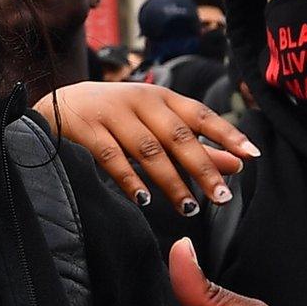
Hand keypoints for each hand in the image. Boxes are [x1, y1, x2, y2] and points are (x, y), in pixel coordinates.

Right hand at [36, 83, 256, 212]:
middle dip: (203, 168)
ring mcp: (111, 113)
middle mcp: (139, 100)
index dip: (226, 134)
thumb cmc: (116, 117)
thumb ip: (196, 144)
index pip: (200, 114)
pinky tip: (145, 200)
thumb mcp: (156, 124)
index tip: (250, 156)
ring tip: (188, 208)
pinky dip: (129, 180)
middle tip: (222, 197)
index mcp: (160, 97)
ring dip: (170, 180)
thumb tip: (238, 164)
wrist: (56, 105)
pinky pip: (111, 157)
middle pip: (178, 135)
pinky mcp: (86, 129)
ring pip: (148, 149)